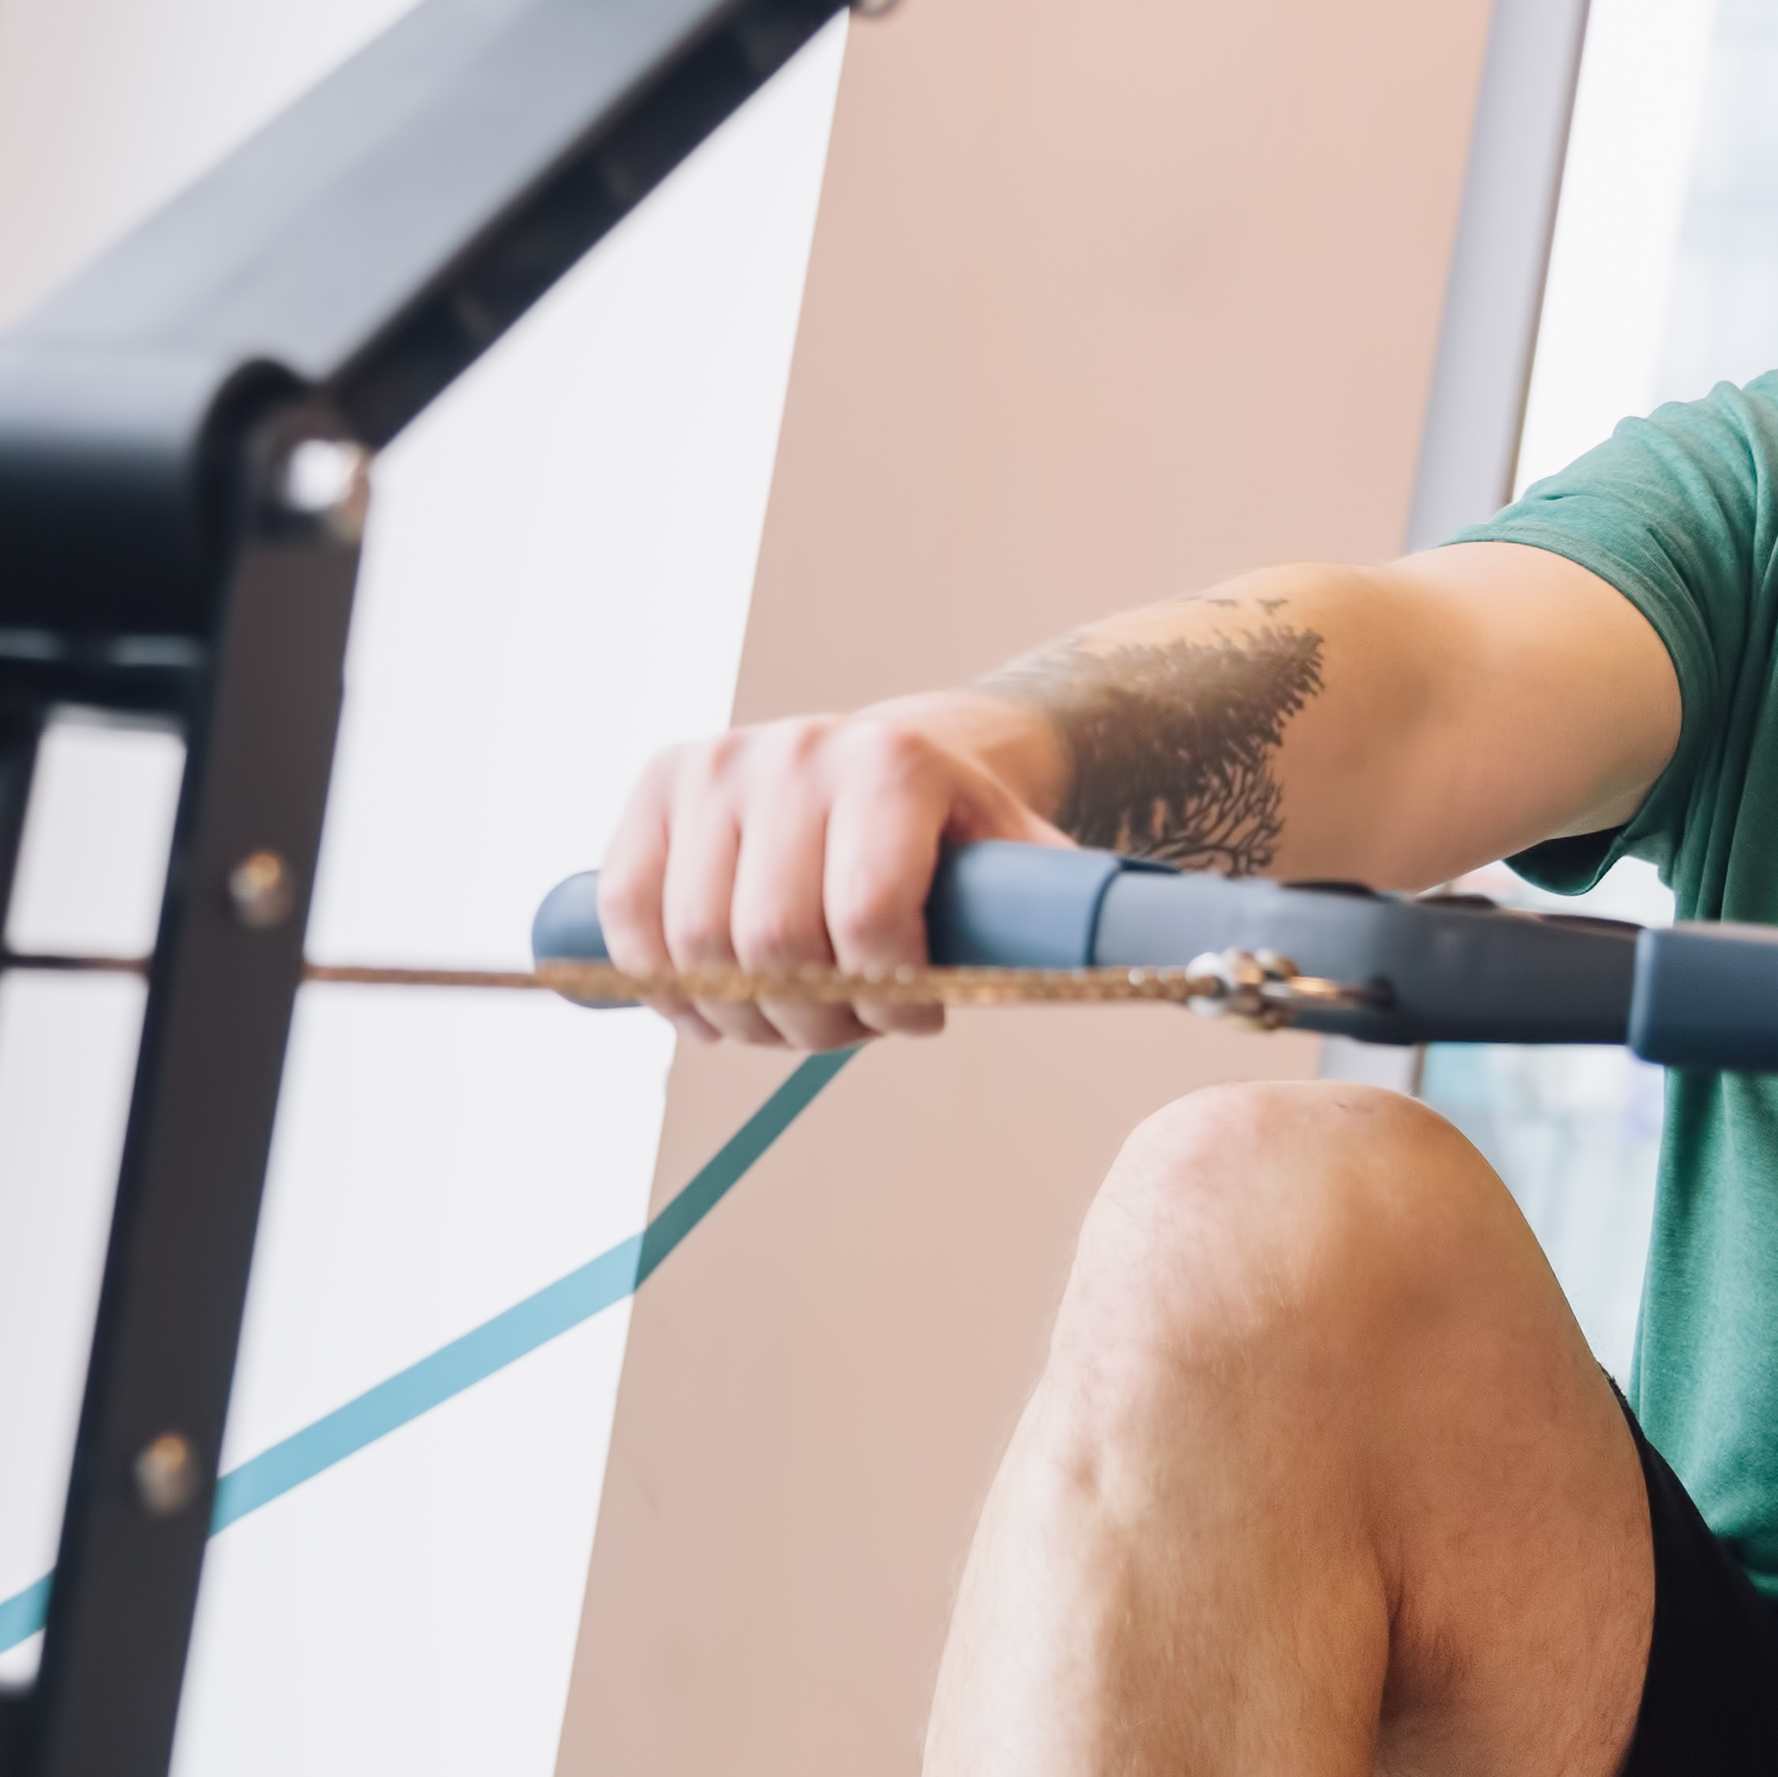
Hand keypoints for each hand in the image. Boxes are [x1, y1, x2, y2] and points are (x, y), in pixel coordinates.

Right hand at [594, 698, 1082, 1048]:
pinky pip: (626, 918)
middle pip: (767, 943)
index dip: (889, 997)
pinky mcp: (656, 787)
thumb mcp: (1022, 866)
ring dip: (737, 1015)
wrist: (896, 756)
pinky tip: (708, 1003)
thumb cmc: (963, 837)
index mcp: (891, 763)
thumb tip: (1151, 974)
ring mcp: (715, 763)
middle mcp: (794, 749)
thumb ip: (1061, 919)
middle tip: (848, 1027)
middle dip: (810, 1018)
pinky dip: (660, 984)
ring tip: (787, 1017)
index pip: (865, 917)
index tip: (919, 1016)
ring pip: (690, 943)